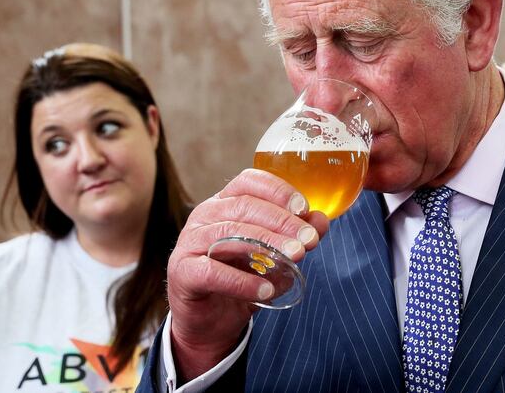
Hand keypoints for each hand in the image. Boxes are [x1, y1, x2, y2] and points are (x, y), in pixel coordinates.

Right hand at [166, 168, 328, 381]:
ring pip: (229, 234)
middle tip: (308, 240)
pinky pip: (212, 271)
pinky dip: (241, 281)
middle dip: (281, 222)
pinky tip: (265, 291)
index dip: (277, 190)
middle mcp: (205, 216)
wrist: (211, 323)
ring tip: (295, 258)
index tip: (304, 208)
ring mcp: (190, 242)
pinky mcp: (183, 272)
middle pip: (243, 207)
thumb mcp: (274, 257)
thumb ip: (294, 237)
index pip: (249, 181)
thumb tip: (321, 221)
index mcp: (225, 203)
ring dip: (266, 245)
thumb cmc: (241, 280)